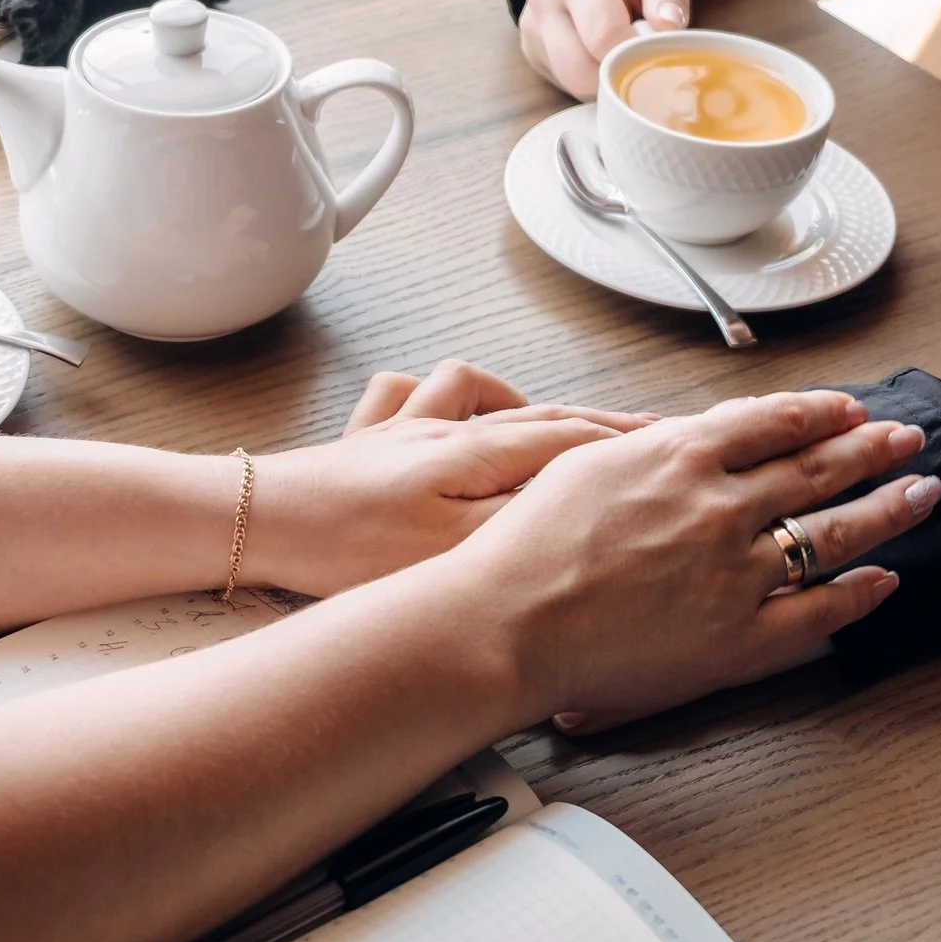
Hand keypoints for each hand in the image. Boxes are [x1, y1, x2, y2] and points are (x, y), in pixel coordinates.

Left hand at [246, 361, 654, 596]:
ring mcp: (404, 428)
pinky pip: (408, 394)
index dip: (630, 444)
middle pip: (541, 412)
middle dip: (599, 420)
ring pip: (478, 392)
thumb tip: (587, 503)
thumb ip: (525, 521)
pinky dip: (438, 395)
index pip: (575, 440)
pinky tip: (442, 408)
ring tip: (550, 419)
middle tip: (650, 429)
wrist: (261, 522)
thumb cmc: (349, 547)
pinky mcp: (365, 440)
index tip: (679, 444)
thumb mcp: (453, 549)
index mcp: (478, 452)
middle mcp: (447, 428)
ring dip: (521, 400)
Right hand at [437, 391, 940, 731]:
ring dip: (887, 506)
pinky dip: (860, 592)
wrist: (507, 621)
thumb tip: (685, 436)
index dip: (819, 413)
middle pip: (816, 468)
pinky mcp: (741, 636)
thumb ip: (645, 447)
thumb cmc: (523, 548)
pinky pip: (820, 610)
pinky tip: (885, 578)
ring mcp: (738, 572)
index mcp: (679, 457)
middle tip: (908, 436)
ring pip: (834, 531)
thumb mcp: (582, 463)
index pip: (771, 423)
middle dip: (871, 448)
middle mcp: (720, 507)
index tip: (849, 408)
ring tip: (922, 490)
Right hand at [518, 0, 693, 98]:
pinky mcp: (530, 49)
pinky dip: (587, 80)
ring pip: (571, 82)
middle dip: (617, 74)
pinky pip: (562, 83)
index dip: (634, 55)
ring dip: (602, 80)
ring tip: (620, 52)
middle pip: (580, 70)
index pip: (603, 36)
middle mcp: (545, 1)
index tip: (656, 50)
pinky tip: (599, 55)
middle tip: (639, 56)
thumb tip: (669, 26)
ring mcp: (532, 28)